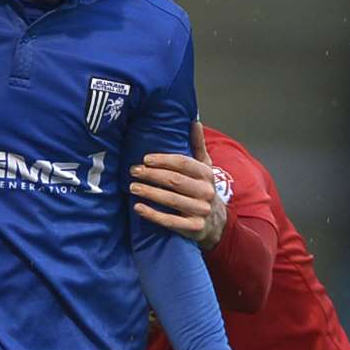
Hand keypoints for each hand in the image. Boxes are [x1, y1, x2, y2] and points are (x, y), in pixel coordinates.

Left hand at [130, 121, 226, 248]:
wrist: (217, 223)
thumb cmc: (204, 190)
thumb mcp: (205, 167)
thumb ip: (198, 146)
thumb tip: (193, 121)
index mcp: (206, 174)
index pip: (183, 163)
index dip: (163, 160)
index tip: (145, 159)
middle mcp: (205, 191)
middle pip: (175, 180)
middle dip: (152, 175)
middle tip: (133, 171)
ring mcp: (200, 210)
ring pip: (171, 200)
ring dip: (149, 193)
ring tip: (132, 187)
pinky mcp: (193, 227)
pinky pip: (170, 221)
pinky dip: (152, 214)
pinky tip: (138, 208)